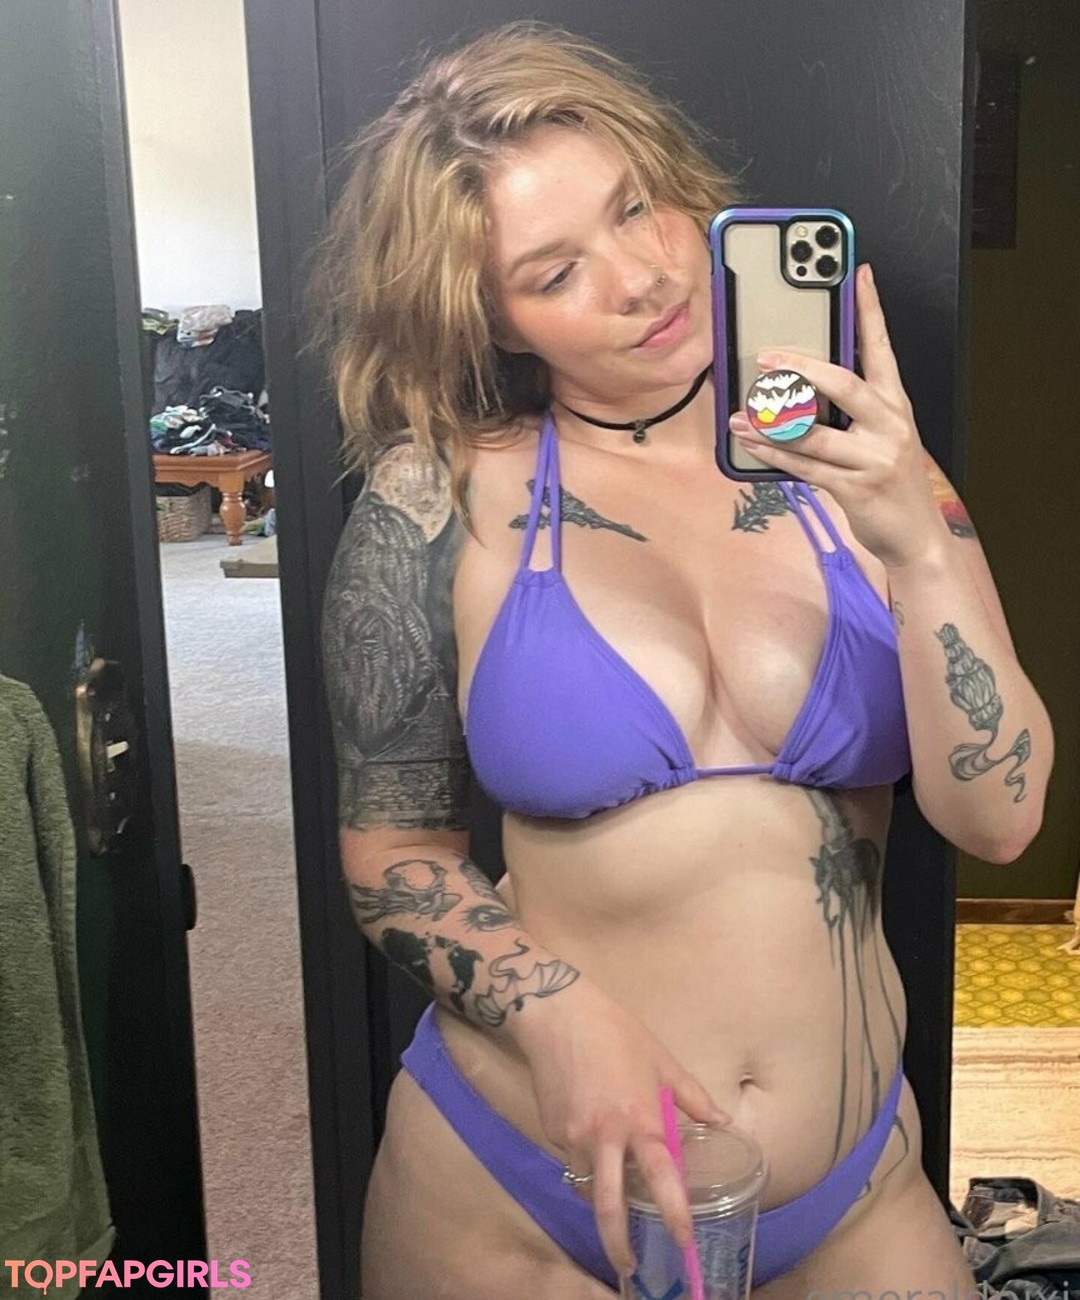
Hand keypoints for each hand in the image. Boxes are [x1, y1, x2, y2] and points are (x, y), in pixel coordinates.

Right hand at [513, 979, 730, 1280]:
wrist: (556, 1013)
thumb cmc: (617, 1032)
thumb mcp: (661, 1059)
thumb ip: (691, 1096)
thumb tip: (722, 1123)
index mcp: (640, 1119)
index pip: (661, 1178)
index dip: (674, 1213)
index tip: (684, 1241)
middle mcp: (605, 1137)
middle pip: (608, 1204)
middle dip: (618, 1242)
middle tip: (629, 1265)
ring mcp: (573, 1136)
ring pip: (588, 1183)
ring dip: (601, 1197)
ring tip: (612, 1202)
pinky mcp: (551, 1130)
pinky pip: (573, 1157)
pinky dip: (587, 1158)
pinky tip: (590, 1134)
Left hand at [729, 262, 949, 569]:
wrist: (914, 537)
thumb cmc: (888, 481)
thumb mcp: (880, 438)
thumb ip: (849, 413)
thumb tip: (797, 391)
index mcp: (896, 405)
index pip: (882, 348)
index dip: (870, 309)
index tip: (858, 273)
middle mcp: (890, 425)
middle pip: (844, 385)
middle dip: (802, 369)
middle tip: (766, 357)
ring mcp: (876, 457)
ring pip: (814, 433)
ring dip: (771, 424)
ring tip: (740, 415)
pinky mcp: (856, 488)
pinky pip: (806, 467)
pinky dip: (774, 455)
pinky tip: (751, 445)